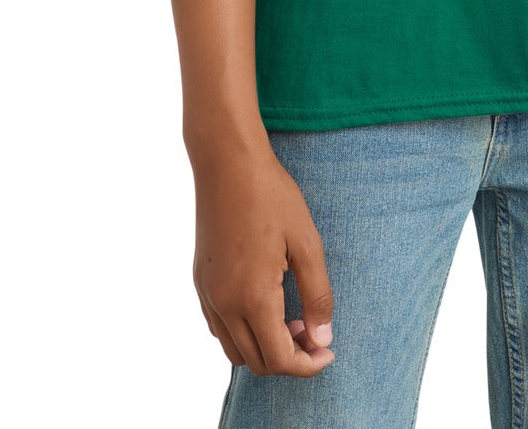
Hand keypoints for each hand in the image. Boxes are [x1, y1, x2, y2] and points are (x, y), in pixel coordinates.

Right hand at [190, 131, 336, 375]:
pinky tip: (264, 304)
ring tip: (290, 318)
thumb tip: (322, 340)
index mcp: (253, 297)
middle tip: (312, 330)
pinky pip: (219, 327)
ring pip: (234, 351)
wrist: (228, 162)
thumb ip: (317, 297)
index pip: (280, 359)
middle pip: (257, 362)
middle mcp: (224, 303)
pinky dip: (243, 332)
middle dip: (289, 358)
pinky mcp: (200, 281)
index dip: (308, 365)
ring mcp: (207, 294)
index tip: (328, 352)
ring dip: (264, 347)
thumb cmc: (272, 197)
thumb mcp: (307, 244)